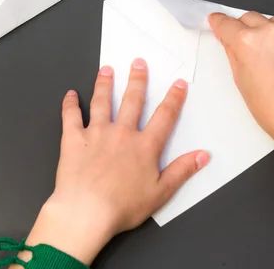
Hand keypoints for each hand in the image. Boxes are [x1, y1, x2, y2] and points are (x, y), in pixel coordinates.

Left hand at [22, 59, 209, 264]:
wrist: (86, 211)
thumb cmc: (122, 206)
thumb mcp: (160, 193)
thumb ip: (182, 171)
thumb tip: (202, 155)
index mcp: (144, 146)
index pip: (164, 116)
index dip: (173, 99)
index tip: (178, 84)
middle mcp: (122, 133)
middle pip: (132, 101)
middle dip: (137, 80)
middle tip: (138, 63)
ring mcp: (96, 133)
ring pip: (102, 102)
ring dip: (105, 84)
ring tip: (106, 69)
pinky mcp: (74, 140)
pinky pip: (71, 116)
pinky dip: (70, 104)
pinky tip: (70, 94)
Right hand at [208, 12, 273, 150]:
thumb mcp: (241, 82)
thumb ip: (233, 54)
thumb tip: (229, 40)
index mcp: (247, 42)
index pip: (226, 22)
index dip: (220, 23)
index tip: (219, 22)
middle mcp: (271, 31)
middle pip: (250, 17)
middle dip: (246, 29)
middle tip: (251, 48)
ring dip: (272, 33)